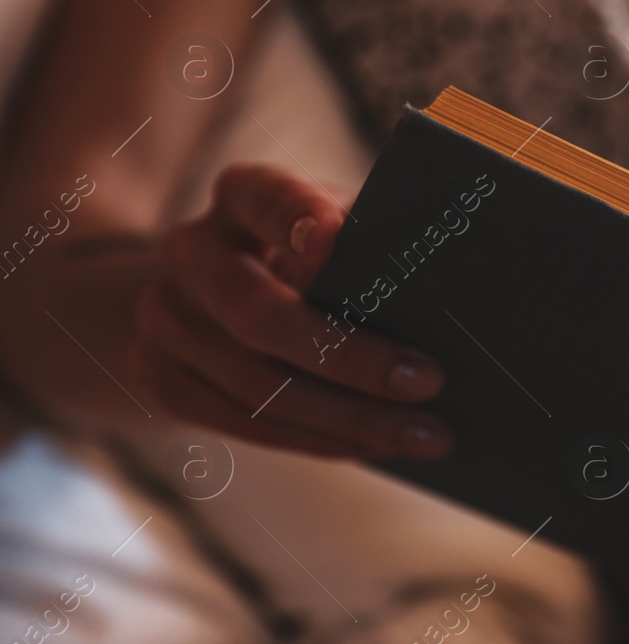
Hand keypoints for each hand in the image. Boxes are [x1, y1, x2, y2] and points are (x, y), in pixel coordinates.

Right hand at [130, 164, 451, 459]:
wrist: (211, 297)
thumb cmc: (309, 258)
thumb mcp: (335, 231)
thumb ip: (371, 247)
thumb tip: (452, 286)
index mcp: (242, 196)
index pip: (267, 198)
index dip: (297, 217)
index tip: (335, 238)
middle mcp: (191, 251)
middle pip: (257, 312)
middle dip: (349, 355)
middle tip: (428, 381)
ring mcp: (165, 317)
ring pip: (257, 383)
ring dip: (349, 417)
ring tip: (424, 434)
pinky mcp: (161, 378)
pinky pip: (244, 423)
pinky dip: (315, 440)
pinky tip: (371, 446)